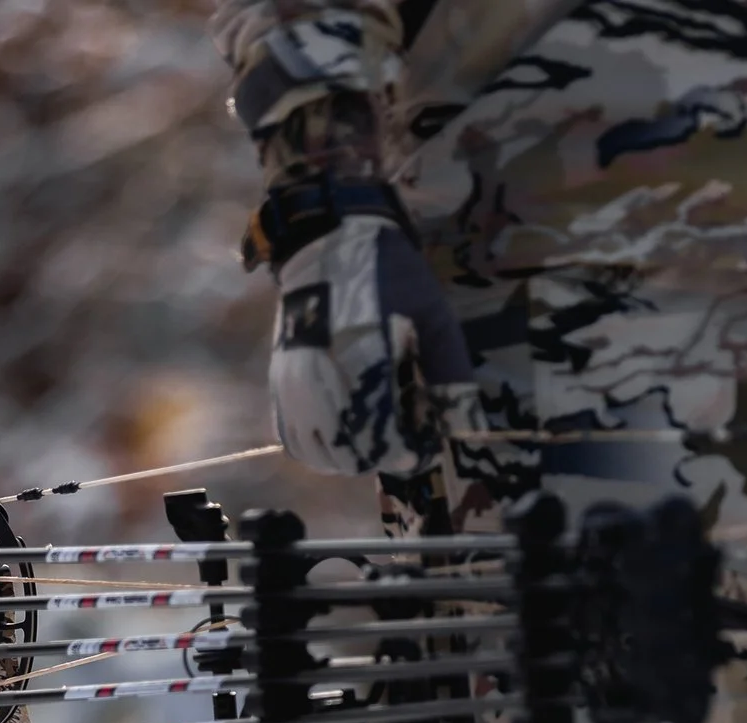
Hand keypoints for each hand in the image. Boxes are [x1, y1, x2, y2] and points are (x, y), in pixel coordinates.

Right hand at [268, 213, 473, 475]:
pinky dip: (318, 448)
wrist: (328, 242)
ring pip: (319, 454)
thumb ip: (450, 373)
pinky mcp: (279, 381)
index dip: (409, 453)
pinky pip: (293, 438)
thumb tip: (467, 428)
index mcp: (366, 360)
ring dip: (350, 457)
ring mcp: (295, 382)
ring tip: (375, 439)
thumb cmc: (391, 275)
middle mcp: (323, 378)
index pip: (386, 437)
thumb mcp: (433, 317)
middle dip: (382, 456)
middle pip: (352, 455)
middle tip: (403, 440)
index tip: (425, 448)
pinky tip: (342, 437)